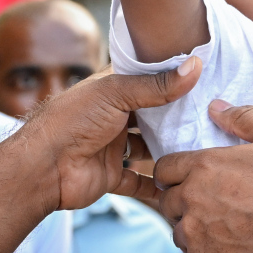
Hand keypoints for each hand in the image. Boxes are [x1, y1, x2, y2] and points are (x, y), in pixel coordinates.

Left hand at [24, 58, 199, 210]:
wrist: (43, 167)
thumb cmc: (73, 121)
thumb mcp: (117, 94)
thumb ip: (157, 85)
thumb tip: (195, 67)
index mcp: (111, 90)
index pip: (145, 79)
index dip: (170, 78)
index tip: (203, 76)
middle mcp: (113, 116)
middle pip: (151, 115)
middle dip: (175, 117)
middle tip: (210, 114)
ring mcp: (112, 147)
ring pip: (147, 148)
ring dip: (168, 149)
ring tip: (201, 147)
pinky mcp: (110, 175)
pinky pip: (137, 182)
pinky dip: (155, 185)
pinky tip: (178, 183)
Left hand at [150, 99, 252, 252]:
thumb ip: (245, 117)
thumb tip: (216, 107)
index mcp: (204, 166)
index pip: (164, 168)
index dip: (175, 172)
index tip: (189, 177)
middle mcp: (191, 199)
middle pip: (167, 201)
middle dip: (182, 200)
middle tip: (208, 202)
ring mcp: (195, 234)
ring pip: (177, 231)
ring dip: (192, 229)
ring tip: (219, 228)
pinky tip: (225, 250)